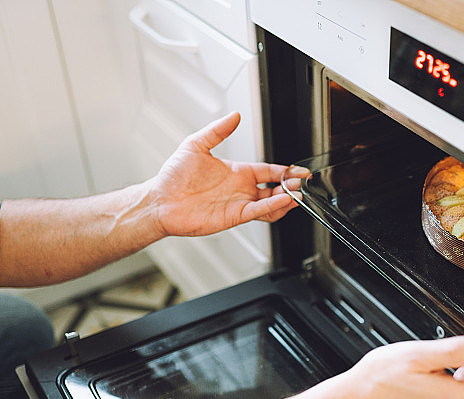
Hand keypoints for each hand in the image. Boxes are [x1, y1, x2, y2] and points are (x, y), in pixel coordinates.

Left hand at [146, 112, 309, 237]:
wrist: (160, 200)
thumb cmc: (173, 176)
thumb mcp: (196, 144)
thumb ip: (218, 130)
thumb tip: (234, 116)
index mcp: (237, 172)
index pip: (268, 171)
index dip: (285, 170)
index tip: (298, 170)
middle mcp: (241, 189)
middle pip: (275, 188)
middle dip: (290, 185)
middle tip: (302, 182)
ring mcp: (239, 204)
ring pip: (271, 203)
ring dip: (286, 199)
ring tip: (298, 194)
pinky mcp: (234, 217)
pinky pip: (258, 213)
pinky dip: (273, 208)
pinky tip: (282, 201)